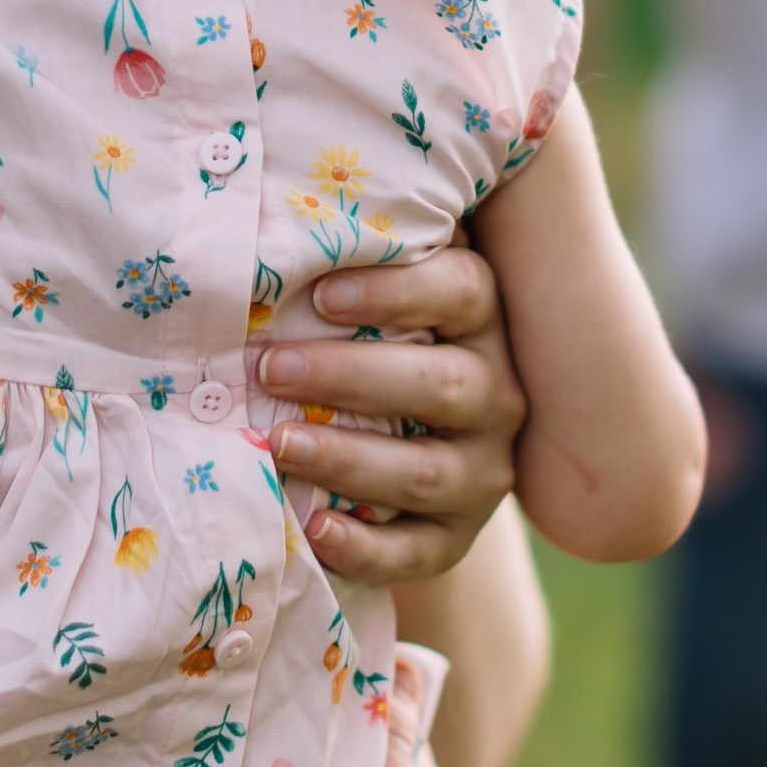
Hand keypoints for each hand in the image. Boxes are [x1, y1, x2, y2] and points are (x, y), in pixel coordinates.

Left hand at [255, 245, 527, 586]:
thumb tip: (278, 213)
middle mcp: (498, 398)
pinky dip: (366, 548)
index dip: (397, 290)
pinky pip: (419, 552)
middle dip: (352, 375)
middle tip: (269, 366)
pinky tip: (313, 528)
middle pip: (445, 384)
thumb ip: (352, 259)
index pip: (465, 292)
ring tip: (276, 442)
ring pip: (428, 472)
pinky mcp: (456, 538)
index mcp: (484, 323)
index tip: (321, 294)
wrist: (411, 442)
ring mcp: (484, 474)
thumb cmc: (375, 340)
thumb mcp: (377, 297)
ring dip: (349, 458)